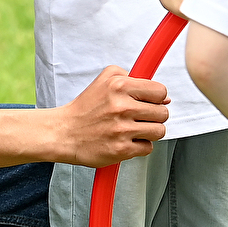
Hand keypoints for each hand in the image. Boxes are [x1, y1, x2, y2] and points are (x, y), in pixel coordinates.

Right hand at [55, 65, 169, 166]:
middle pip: (163, 113)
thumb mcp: (105, 79)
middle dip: (154, 116)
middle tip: (139, 117)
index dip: (156, 98)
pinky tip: (127, 140)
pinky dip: (140, 146)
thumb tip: (164, 96)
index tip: (148, 102)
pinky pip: (148, 148)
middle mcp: (121, 107)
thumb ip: (132, 77)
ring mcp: (122, 130)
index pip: (160, 91)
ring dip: (149, 132)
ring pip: (159, 131)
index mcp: (119, 86)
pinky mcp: (121, 150)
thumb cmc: (85, 108)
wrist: (63, 133)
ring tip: (134, 129)